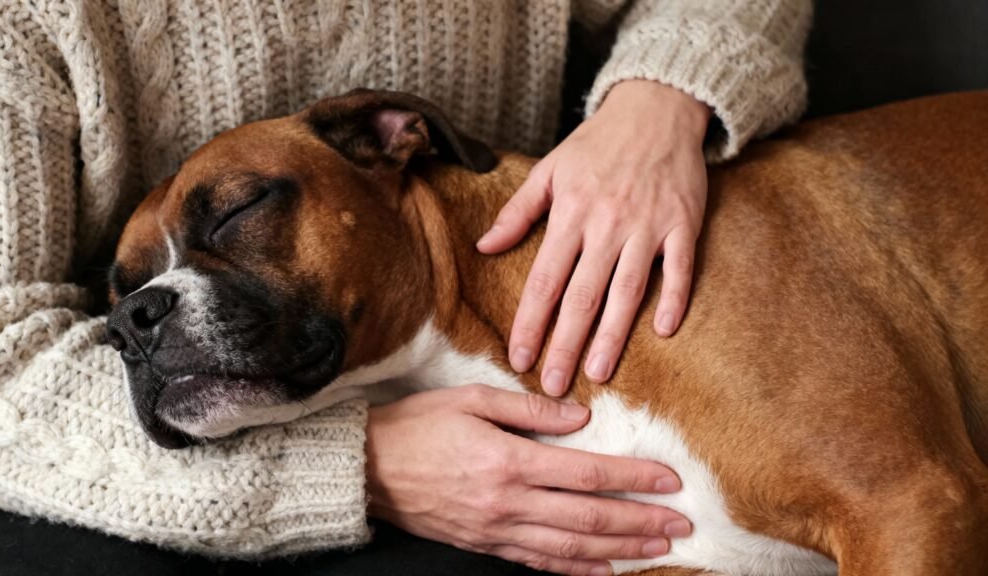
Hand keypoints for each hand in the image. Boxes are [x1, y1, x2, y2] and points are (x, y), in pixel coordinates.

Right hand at [366, 385, 691, 575]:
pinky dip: (576, 568)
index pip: (588, 473)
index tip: (669, 481)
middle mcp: (509, 502)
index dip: (633, 479)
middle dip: (640, 522)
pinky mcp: (486, 545)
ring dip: (619, 549)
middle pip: (589, 516)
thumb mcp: (471, 399)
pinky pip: (539, 562)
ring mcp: (498, 530)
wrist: (368, 469)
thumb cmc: (418, 426)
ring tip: (657, 548)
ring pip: (571, 546)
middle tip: (681, 524)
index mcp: (509, 460)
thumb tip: (580, 416)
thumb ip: (529, 410)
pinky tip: (604, 569)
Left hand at [478, 80, 709, 395]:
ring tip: (597, 374)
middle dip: (564, 345)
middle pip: (581, 296)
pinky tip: (663, 332)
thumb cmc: (597, 143)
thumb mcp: (549, 169)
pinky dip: (673, 299)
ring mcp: (648, 226)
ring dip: (612, 335)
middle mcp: (607, 224)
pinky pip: (679, 269)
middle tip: (553, 386)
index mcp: (569, 213)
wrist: (656, 108)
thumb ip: (517, 212)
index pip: (544, 280)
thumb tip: (484, 246)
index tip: (519, 359)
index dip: (531, 323)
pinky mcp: (683, 224)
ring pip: (627, 291)